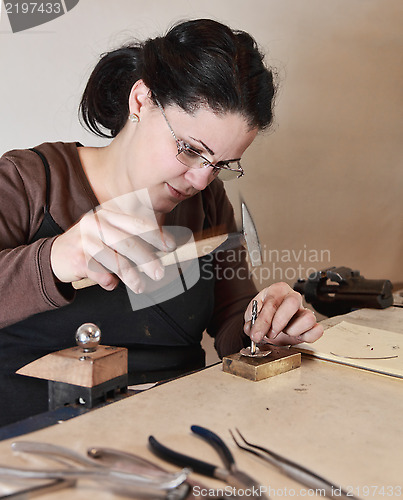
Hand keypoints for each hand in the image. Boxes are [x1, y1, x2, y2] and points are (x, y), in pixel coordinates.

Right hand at [50, 192, 174, 292]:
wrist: (53, 256)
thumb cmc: (88, 246)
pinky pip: (101, 274)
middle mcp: (96, 223)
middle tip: (159, 273)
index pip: (137, 223)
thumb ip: (129, 238)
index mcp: (108, 215)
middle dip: (148, 260)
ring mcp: (85, 239)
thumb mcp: (107, 234)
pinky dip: (109, 282)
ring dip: (132, 277)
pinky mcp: (78, 258)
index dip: (157, 235)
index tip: (170, 247)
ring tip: (139, 286)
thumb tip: (161, 249)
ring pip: (117, 261)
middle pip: (129, 243)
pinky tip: (110, 283)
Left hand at [244, 282, 322, 344]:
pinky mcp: (311, 325)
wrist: (271, 321)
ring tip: (284, 333)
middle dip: (279, 323)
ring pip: (308, 318)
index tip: (256, 334)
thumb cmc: (264, 314)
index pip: (272, 303)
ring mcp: (304, 310)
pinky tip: (296, 336)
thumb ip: (251, 322)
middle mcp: (293, 297)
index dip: (263, 321)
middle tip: (270, 333)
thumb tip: (251, 329)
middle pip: (293, 303)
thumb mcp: (253, 314)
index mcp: (277, 290)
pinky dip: (308, 336)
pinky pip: (317, 330)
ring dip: (293, 330)